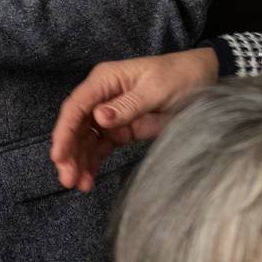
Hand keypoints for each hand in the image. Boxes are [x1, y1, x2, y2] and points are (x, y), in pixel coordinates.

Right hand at [50, 47, 217, 191]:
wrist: (202, 78)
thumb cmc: (179, 76)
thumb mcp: (155, 89)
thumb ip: (128, 105)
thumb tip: (99, 118)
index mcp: (104, 80)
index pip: (76, 107)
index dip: (64, 132)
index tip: (59, 156)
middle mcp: (101, 96)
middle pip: (76, 126)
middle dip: (69, 153)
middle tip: (68, 178)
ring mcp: (109, 114)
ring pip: (85, 140)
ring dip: (79, 162)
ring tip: (79, 185)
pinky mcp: (121, 129)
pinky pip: (100, 147)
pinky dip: (93, 163)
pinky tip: (89, 178)